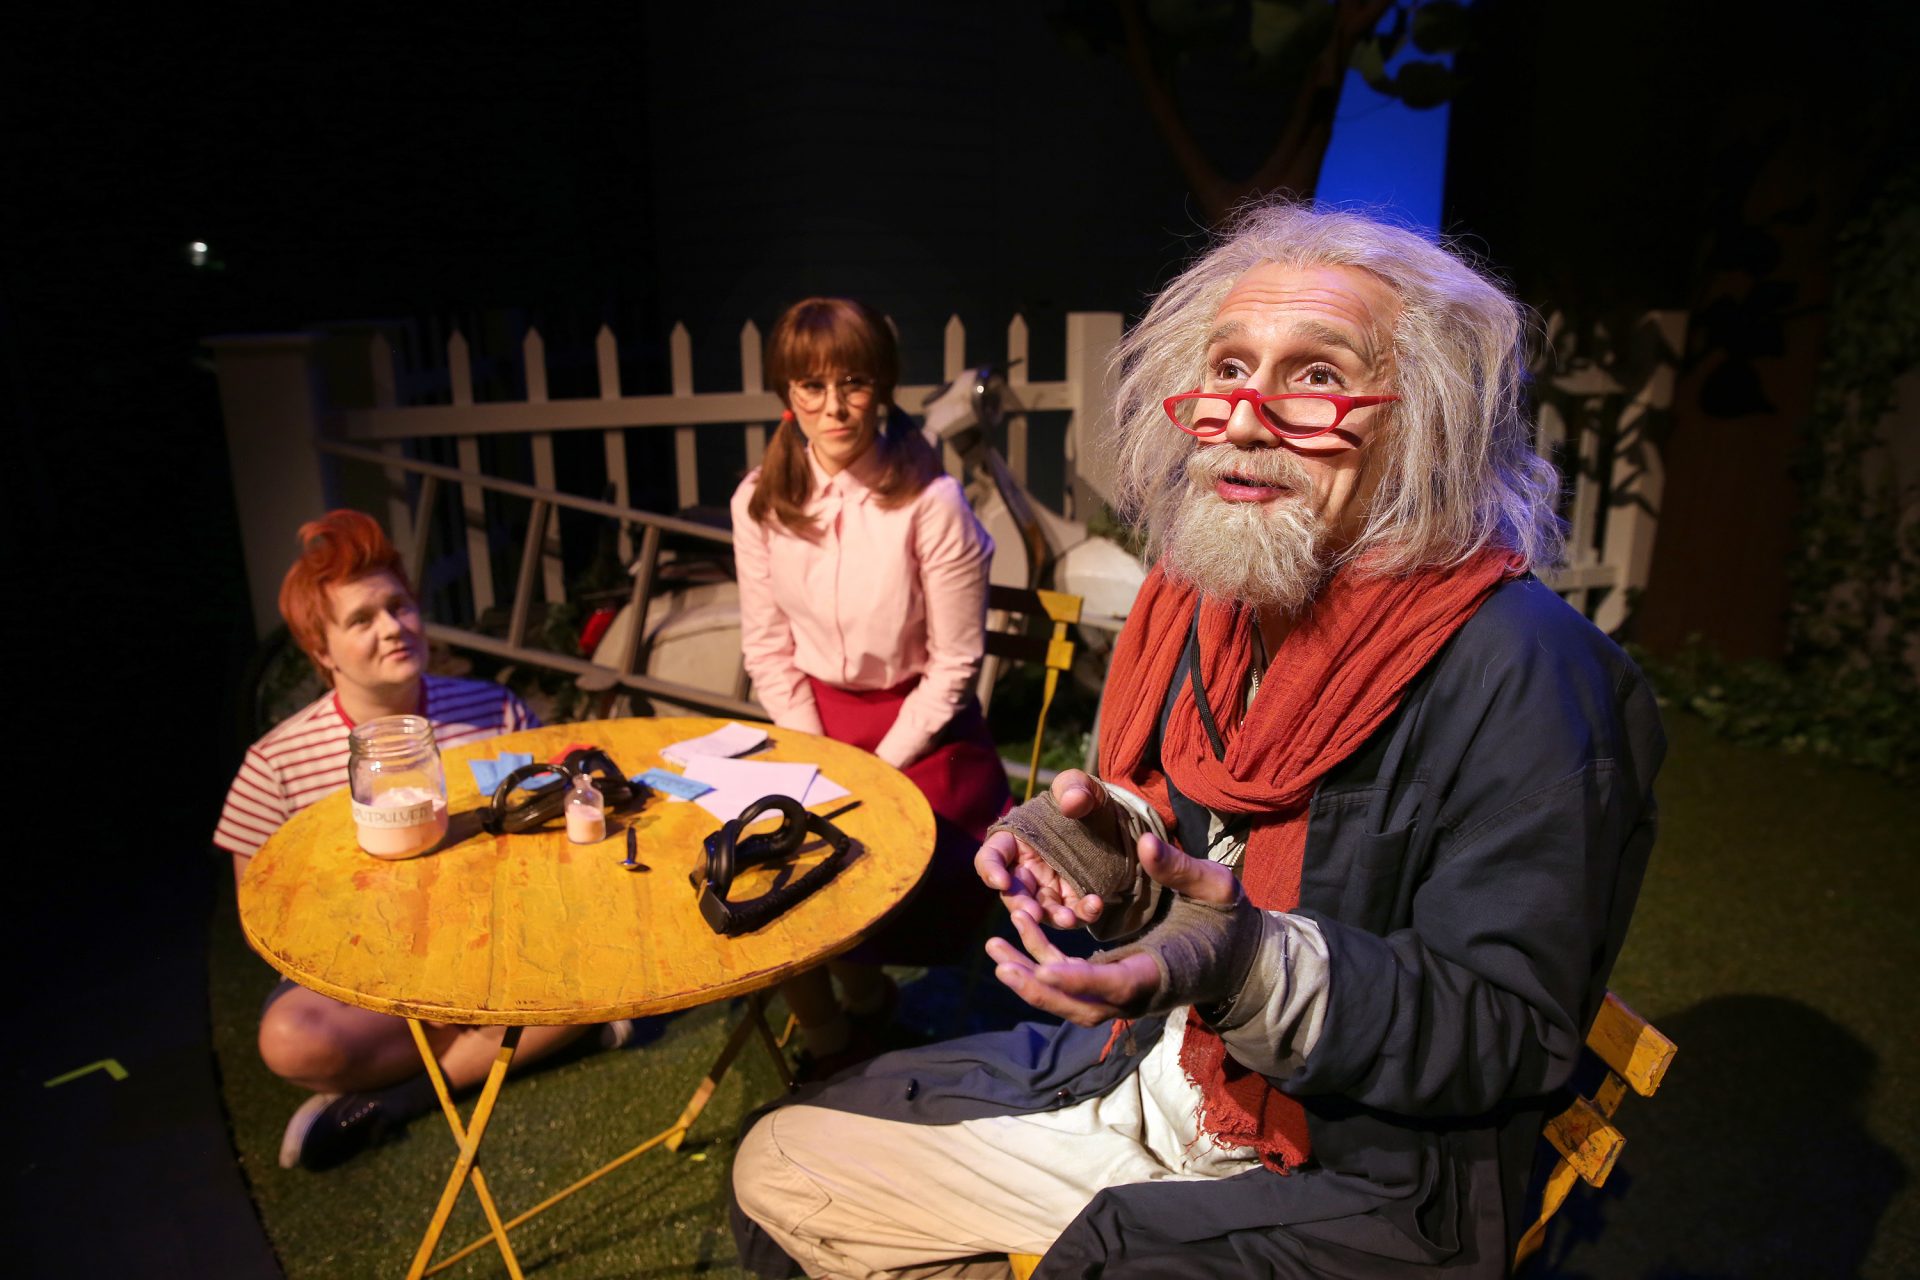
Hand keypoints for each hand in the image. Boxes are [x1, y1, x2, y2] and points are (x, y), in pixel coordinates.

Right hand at [973, 769, 1113, 929]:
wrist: (1113, 820)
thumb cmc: (1084, 798)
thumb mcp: (1080, 786)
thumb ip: (1074, 787)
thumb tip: (1072, 801)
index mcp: (1014, 839)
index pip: (991, 856)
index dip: (991, 870)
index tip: (1000, 881)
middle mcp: (1024, 868)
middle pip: (1012, 892)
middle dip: (1021, 904)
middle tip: (1033, 912)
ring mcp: (1046, 888)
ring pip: (1041, 909)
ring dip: (1051, 916)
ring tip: (1067, 918)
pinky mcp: (1070, 900)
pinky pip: (1071, 912)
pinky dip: (1081, 913)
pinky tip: (1094, 907)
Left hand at [984, 830, 1242, 1024]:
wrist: (1240, 960)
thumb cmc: (1229, 921)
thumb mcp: (1216, 887)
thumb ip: (1181, 869)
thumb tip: (1144, 844)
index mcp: (1162, 971)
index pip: (1117, 984)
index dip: (1080, 980)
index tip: (1044, 970)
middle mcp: (1139, 994)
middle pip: (1081, 1005)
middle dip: (1037, 986)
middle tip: (998, 960)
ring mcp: (1126, 996)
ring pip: (1070, 1001)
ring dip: (1030, 979)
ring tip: (994, 950)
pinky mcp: (1115, 986)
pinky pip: (1074, 986)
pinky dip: (1044, 967)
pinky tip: (1020, 936)